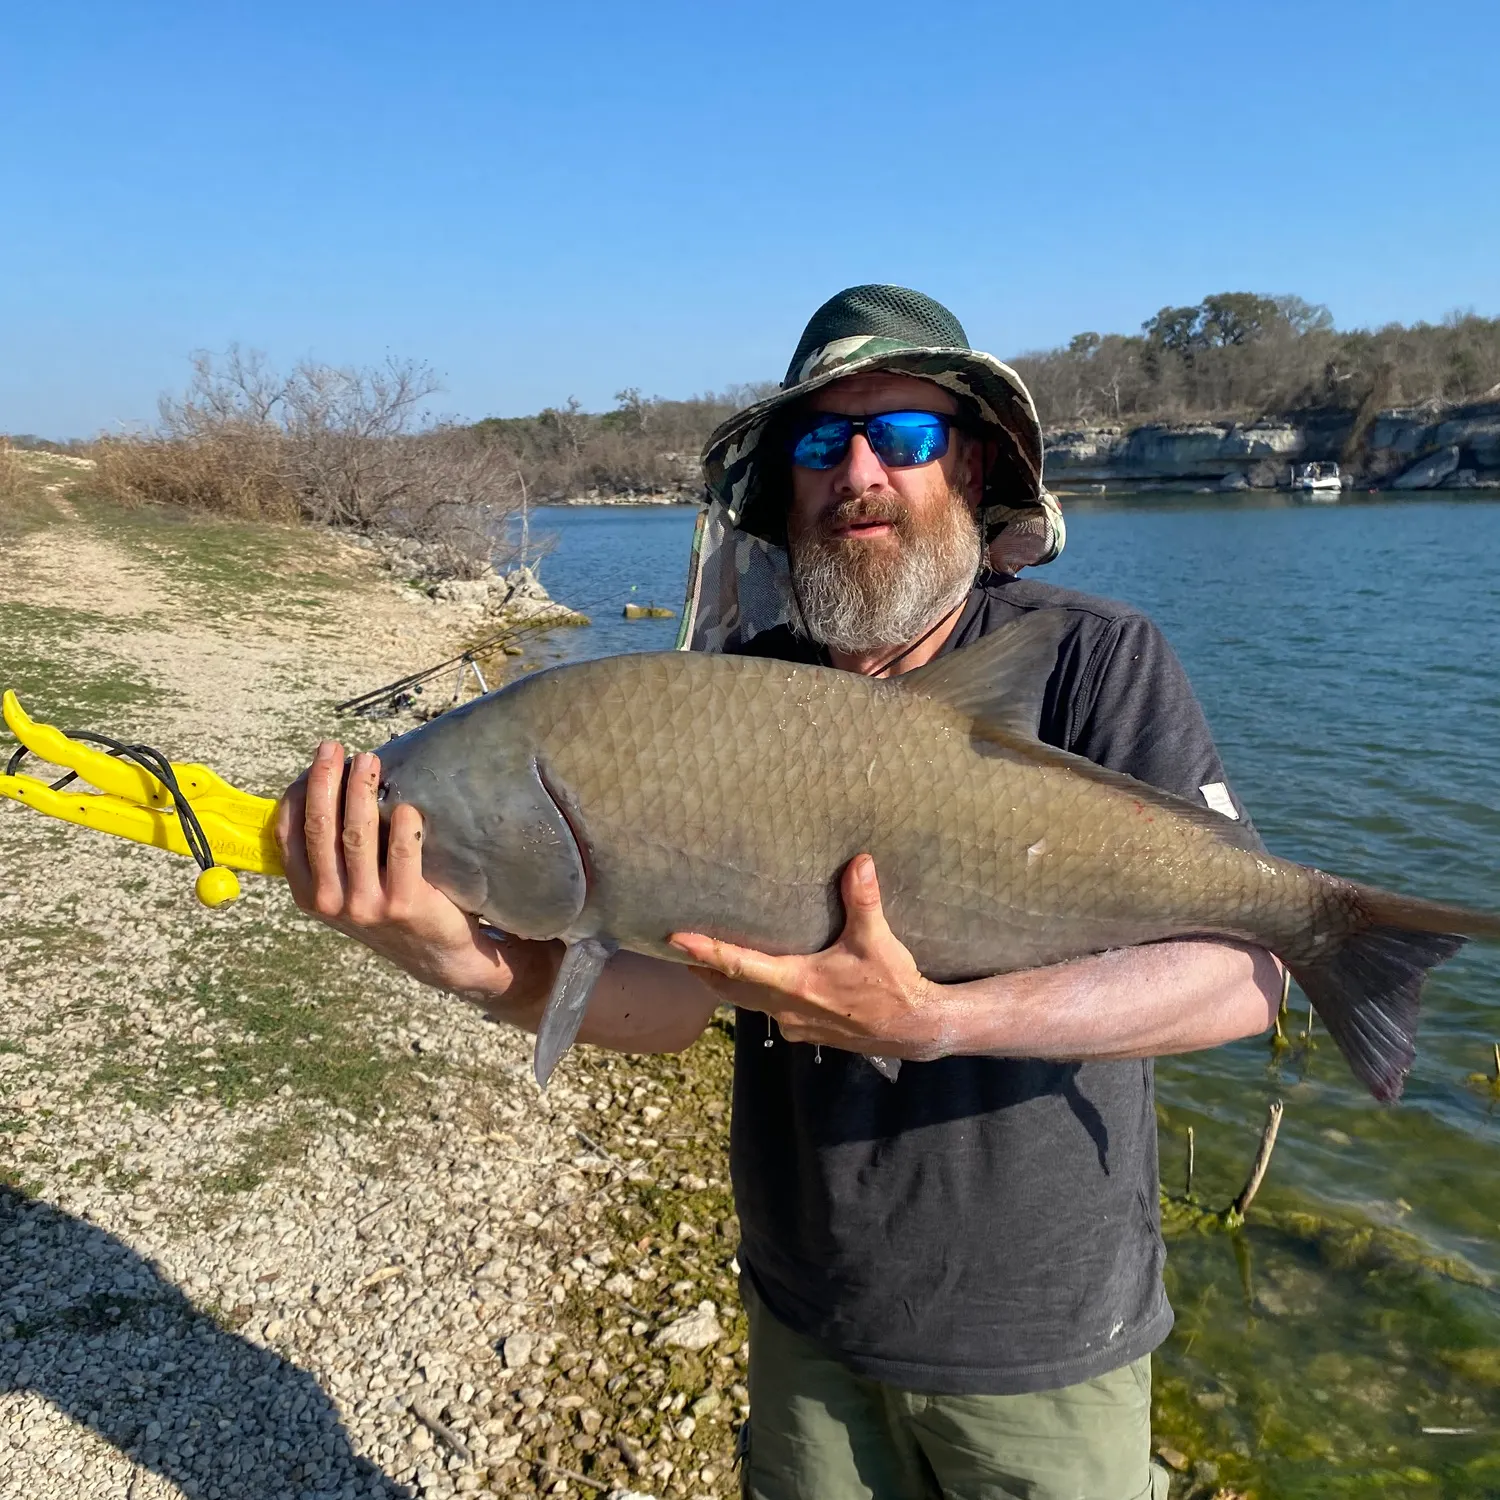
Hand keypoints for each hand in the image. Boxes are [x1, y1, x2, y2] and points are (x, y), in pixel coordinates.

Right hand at [275, 740, 547, 1004]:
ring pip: (357, 835)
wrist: (438, 954)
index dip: (299, 792)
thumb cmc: (388, 904)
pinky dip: (403, 825)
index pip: (289, 833)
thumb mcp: (346, 887)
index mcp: (308, 893)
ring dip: (361, 791)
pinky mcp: (404, 904)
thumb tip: (325, 781)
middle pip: (320, 827)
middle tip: (335, 747)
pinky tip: (406, 805)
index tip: (318, 761)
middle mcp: (332, 901)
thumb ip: (330, 850)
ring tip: (369, 761)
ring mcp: (366, 905)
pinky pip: (402, 853)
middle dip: (325, 780)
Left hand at [669, 854, 948, 1059]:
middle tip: (676, 950)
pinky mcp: (805, 1031)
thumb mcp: (877, 941)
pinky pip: (767, 1011)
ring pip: (747, 1003)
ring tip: (704, 964)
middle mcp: (787, 1008)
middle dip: (702, 970)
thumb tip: (859, 861)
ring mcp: (794, 1024)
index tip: (676, 941)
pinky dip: (752, 995)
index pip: (739, 966)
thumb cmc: (893, 986)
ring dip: (726, 984)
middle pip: (730, 988)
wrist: (914, 1029)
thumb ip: (863, 900)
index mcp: (797, 983)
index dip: (705, 952)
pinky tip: (755, 983)